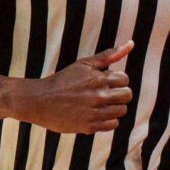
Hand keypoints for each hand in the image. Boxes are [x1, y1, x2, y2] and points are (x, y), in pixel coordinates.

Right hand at [14, 43, 132, 134]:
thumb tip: (131, 43)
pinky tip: (95, 114)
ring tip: (98, 105)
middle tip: (103, 94)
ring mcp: (94, 112)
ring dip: (113, 107)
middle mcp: (99, 96)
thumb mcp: (83, 64)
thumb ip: (108, 55)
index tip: (102, 82)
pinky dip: (107, 120)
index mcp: (99, 79)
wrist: (38, 101)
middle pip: (127, 96)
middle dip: (118, 94)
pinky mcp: (89, 126)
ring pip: (121, 111)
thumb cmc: (61, 81)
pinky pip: (112, 124)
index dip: (115, 80)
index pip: (125, 79)